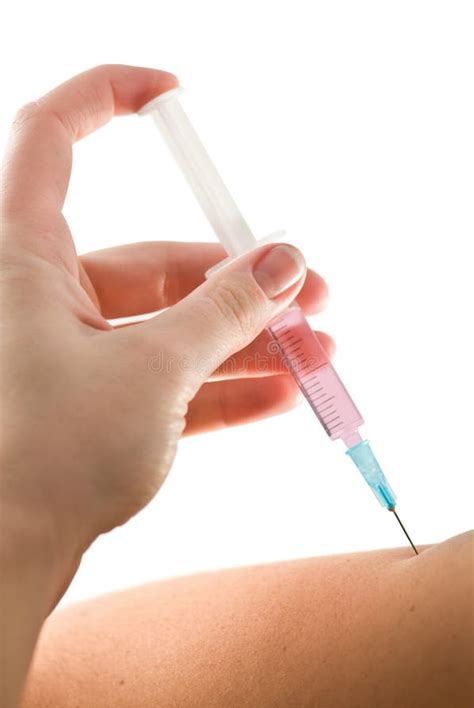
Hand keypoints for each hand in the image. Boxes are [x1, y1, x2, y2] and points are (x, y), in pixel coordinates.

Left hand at [0, 65, 330, 596]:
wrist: (8, 558)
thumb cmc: (45, 457)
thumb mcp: (153, 370)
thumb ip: (223, 312)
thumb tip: (282, 265)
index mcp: (26, 257)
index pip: (52, 137)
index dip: (108, 97)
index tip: (174, 95)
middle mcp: (44, 295)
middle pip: (155, 260)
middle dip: (239, 281)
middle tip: (308, 296)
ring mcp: (71, 351)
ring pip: (169, 326)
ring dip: (242, 340)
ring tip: (312, 354)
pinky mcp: (94, 400)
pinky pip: (165, 377)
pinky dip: (219, 385)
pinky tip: (277, 395)